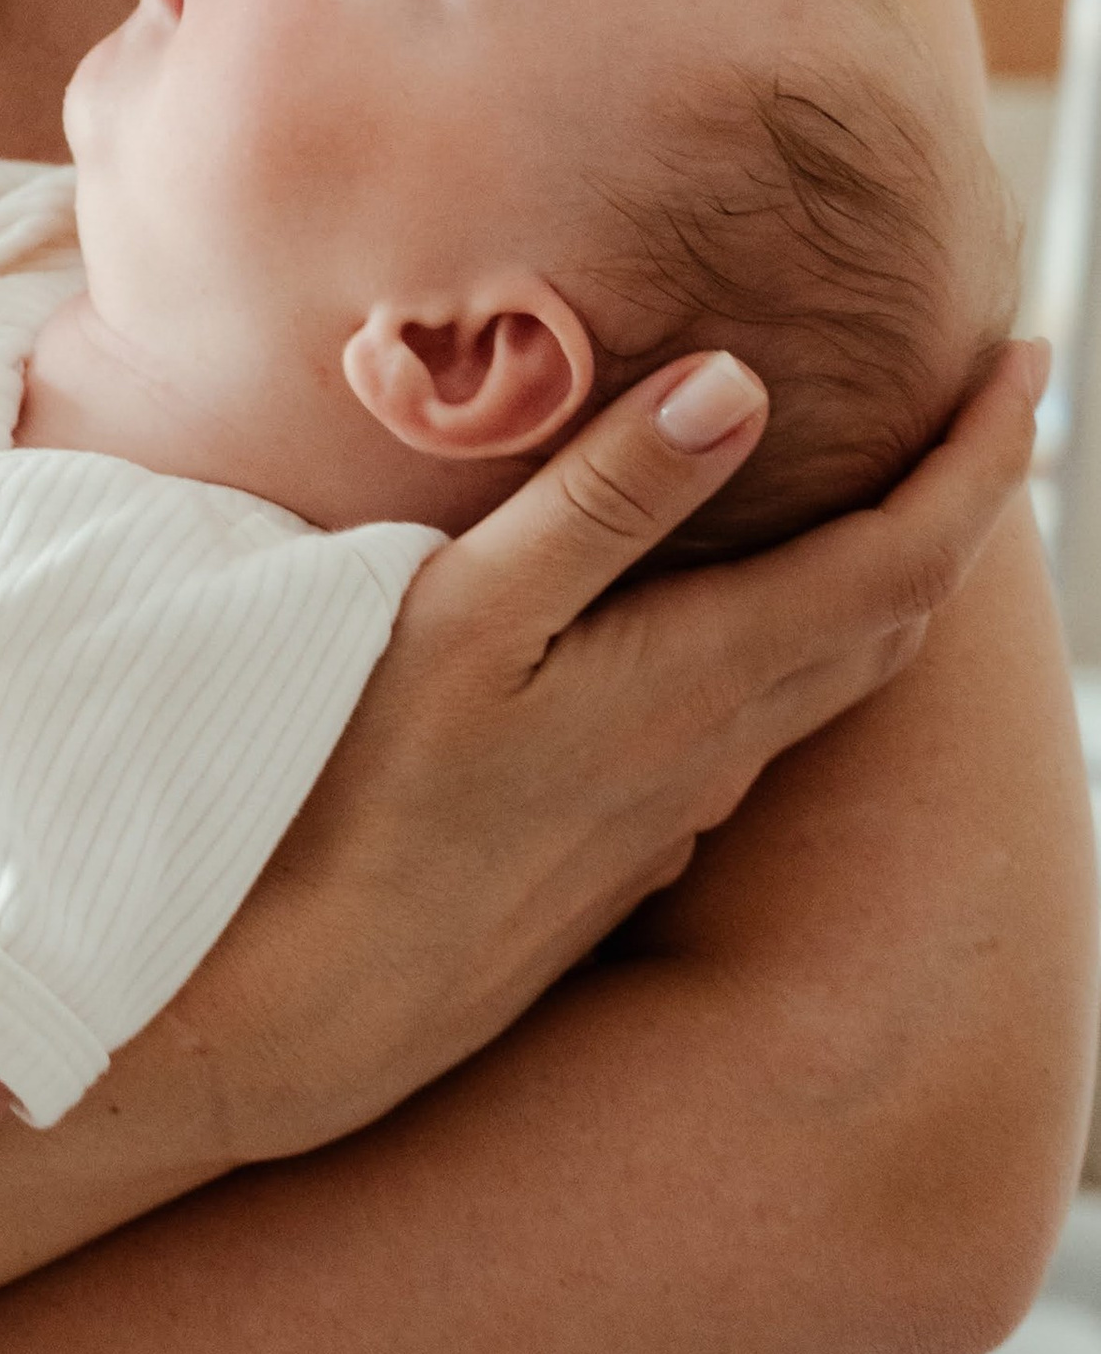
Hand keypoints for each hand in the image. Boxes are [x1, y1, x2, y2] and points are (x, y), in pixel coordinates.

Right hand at [174, 340, 1042, 1159]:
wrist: (326, 997)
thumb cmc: (370, 792)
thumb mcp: (468, 613)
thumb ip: (605, 500)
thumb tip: (738, 384)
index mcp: (703, 674)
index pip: (903, 554)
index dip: (979, 454)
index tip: (1027, 356)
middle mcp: (723, 747)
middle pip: (893, 615)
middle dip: (958, 504)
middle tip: (982, 405)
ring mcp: (685, 807)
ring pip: (832, 676)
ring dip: (885, 575)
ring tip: (883, 490)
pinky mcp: (635, 843)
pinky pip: (762, 723)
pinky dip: (800, 639)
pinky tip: (738, 620)